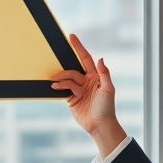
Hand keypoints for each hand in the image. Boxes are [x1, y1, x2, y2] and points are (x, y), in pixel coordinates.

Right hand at [50, 34, 126, 155]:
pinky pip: (63, 89)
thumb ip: (104, 73)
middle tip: (56, 69)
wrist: (99, 125)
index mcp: (96, 76)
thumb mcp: (109, 89)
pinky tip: (53, 86)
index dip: (79, 47)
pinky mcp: (71, 98)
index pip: (85, 58)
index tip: (71, 36)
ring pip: (66, 79)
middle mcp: (86, 81)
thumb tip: (100, 58)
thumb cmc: (107, 107)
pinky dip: (58, 87)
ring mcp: (78, 89)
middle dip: (64, 69)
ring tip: (54, 83)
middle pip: (73, 69)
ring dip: (61, 80)